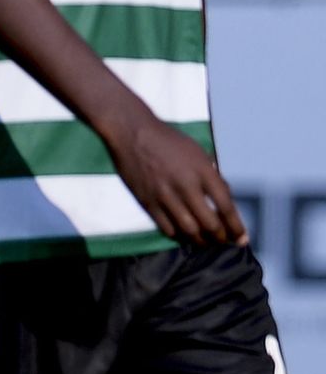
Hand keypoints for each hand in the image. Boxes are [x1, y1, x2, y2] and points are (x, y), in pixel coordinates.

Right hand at [106, 113, 246, 246]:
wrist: (131, 132)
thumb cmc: (168, 140)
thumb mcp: (198, 153)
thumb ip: (212, 176)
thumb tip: (225, 199)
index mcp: (202, 171)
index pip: (226, 207)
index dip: (236, 227)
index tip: (241, 238)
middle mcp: (185, 186)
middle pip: (209, 224)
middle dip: (221, 238)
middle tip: (223, 241)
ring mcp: (165, 195)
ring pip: (189, 230)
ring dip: (201, 240)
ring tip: (205, 241)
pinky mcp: (147, 201)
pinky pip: (167, 227)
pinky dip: (179, 235)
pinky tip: (183, 234)